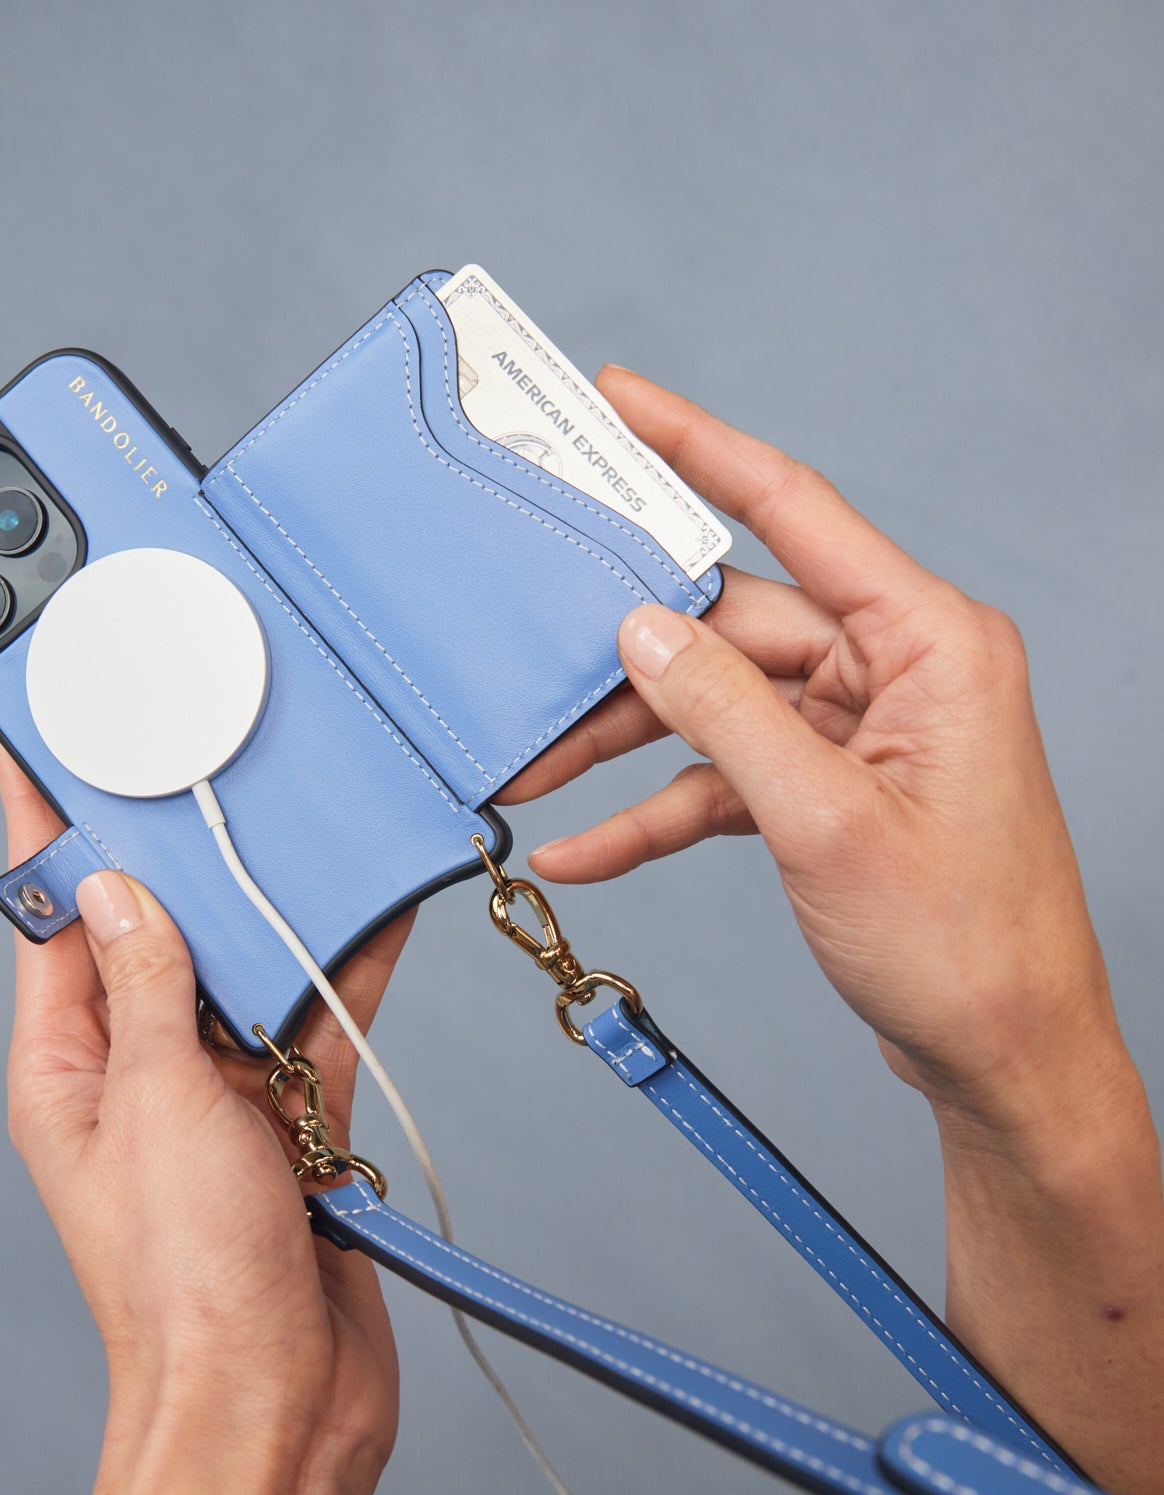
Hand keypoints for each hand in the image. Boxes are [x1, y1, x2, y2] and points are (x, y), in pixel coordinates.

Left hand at [0, 747, 406, 1494]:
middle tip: (200, 768)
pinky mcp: (288, 1116)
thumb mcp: (156, 1103)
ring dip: (271, 910)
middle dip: (178, 857)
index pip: (49, 920)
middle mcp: (138, 1070)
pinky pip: (311, 1021)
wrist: (276, 1397)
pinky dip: (339, 971)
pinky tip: (369, 917)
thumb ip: (149, 988)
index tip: (42, 749)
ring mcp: (214, 1092)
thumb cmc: (187, 1280)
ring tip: (295, 828)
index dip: (43, 831)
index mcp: (69, 1065)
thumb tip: (119, 892)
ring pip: (241, 969)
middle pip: (154, 934)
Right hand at [498, 369, 1163, 1494]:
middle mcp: (894, 667)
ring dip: (624, 742)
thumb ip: (726, 710)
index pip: (793, 508)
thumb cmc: (962, 944)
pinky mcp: (827, 787)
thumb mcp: (824, 819)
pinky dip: (658, 809)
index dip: (697, 446)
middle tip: (527, 652)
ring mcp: (858, 730)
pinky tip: (586, 846)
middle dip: (624, 658)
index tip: (618, 400)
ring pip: (714, 704)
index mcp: (927, 639)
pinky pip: (723, 777)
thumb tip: (641, 629)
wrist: (1003, 1058)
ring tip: (532, 770)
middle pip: (730, 624)